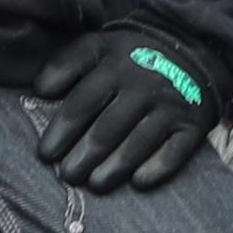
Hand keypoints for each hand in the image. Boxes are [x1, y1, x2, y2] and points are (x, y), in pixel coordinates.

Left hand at [26, 22, 224, 192]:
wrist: (188, 48)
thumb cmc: (129, 57)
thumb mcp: (97, 47)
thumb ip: (65, 63)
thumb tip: (40, 91)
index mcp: (113, 65)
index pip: (82, 102)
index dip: (61, 131)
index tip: (45, 154)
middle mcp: (142, 84)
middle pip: (108, 128)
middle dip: (84, 156)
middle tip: (67, 176)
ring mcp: (170, 105)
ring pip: (138, 142)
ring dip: (115, 167)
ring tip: (95, 184)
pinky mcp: (192, 123)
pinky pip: (175, 150)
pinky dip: (157, 168)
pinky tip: (138, 182)